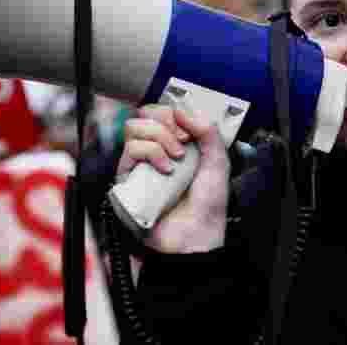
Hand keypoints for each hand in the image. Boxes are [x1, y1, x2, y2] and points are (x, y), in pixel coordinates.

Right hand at [116, 103, 229, 252]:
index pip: (162, 112)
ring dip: (159, 138)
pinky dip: (151, 153)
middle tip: (182, 141)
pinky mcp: (128, 178)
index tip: (189, 128)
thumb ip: (207, 130)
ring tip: (176, 159)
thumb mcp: (218, 162)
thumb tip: (182, 110)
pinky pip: (131, 150)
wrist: (196, 236)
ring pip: (134, 128)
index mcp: (177, 145)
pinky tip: (166, 170)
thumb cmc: (208, 207)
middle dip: (165, 122)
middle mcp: (156, 151)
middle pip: (144, 114)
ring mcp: (141, 165)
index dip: (173, 112)